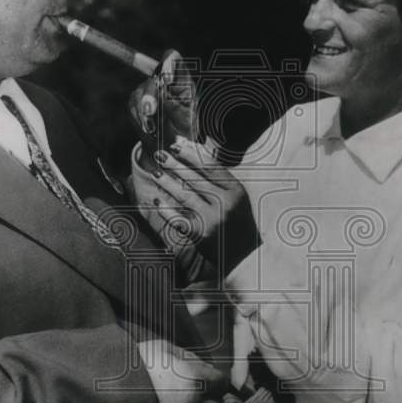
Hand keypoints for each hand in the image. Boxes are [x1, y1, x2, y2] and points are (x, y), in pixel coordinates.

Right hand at [128, 51, 196, 168]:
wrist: (169, 146)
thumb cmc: (184, 130)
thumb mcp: (185, 121)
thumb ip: (175, 107)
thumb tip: (162, 94)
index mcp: (182, 81)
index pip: (174, 60)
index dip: (168, 62)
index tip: (165, 78)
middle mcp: (164, 81)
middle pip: (153, 78)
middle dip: (150, 95)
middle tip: (151, 111)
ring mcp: (148, 89)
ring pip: (140, 92)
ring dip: (144, 112)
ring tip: (153, 130)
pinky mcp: (136, 101)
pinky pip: (133, 106)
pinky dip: (139, 119)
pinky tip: (148, 130)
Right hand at [137, 338, 228, 402]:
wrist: (108, 387)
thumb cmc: (137, 363)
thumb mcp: (166, 349)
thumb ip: (193, 359)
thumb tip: (210, 369)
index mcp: (193, 378)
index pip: (221, 383)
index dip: (215, 379)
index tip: (209, 378)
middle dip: (211, 398)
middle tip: (198, 391)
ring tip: (186, 402)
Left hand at [146, 137, 260, 273]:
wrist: (246, 258)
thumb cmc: (239, 225)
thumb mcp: (237, 199)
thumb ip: (220, 180)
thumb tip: (196, 154)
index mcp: (236, 191)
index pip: (211, 165)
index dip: (192, 153)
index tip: (177, 143)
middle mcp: (225, 203)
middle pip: (195, 178)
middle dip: (175, 163)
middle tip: (160, 153)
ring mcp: (213, 219)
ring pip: (184, 195)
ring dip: (167, 182)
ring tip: (156, 173)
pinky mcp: (201, 234)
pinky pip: (178, 218)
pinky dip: (165, 209)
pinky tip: (155, 200)